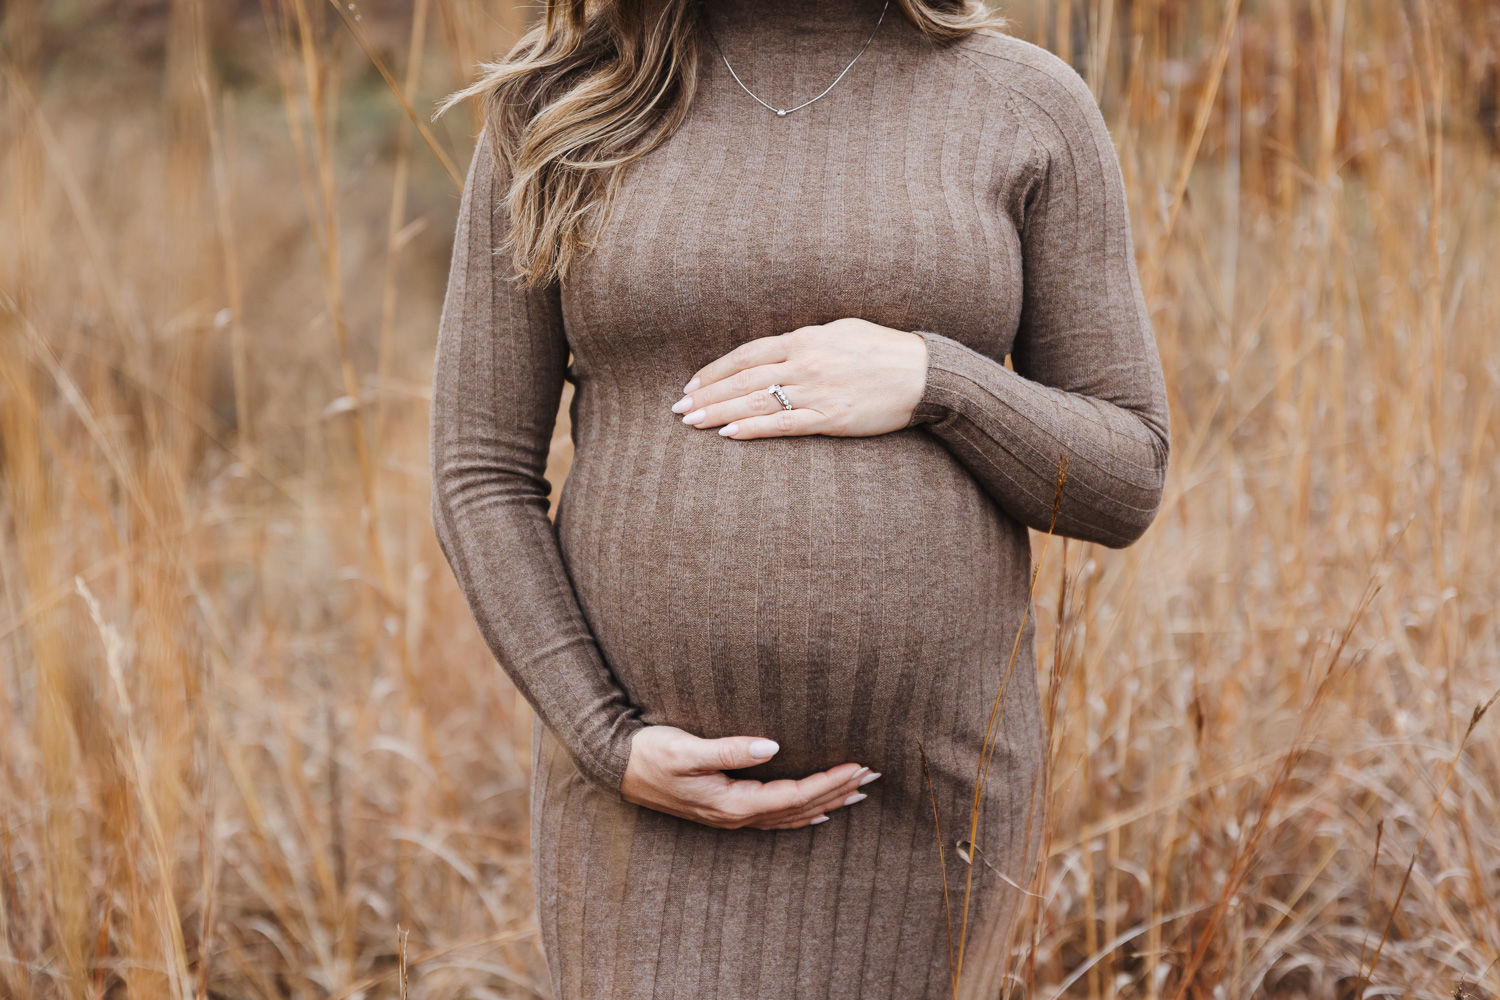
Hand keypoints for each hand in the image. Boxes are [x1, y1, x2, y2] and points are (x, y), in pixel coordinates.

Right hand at [619, 725, 879, 829]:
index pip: (795, 794)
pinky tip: (818, 812)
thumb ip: (729, 749)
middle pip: (801, 807)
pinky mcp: (724, 809)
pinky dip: (802, 814)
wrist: (616, 768)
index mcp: (733, 802)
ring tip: (859, 792)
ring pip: (792, 814)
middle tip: (875, 775)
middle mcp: (737, 816)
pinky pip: (775, 818)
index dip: (829, 781)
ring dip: (827, 802)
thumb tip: (772, 746)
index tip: (859, 765)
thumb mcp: (686, 748)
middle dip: (839, 791)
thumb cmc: (649, 753)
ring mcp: (731, 817)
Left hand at [670, 318, 926, 439]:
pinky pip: (783, 425)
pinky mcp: (831, 417)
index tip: (693, 383)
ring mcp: (817, 391)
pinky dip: (753, 429)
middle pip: (743, 379)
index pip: (747, 354)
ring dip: (719, 412)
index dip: (715, 370)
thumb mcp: (841, 331)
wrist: (925, 374)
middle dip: (707, 394)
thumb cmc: (884, 350)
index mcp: (806, 338)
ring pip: (756, 402)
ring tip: (691, 422)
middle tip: (678, 408)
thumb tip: (776, 351)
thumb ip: (806, 341)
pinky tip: (729, 435)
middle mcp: (805, 362)